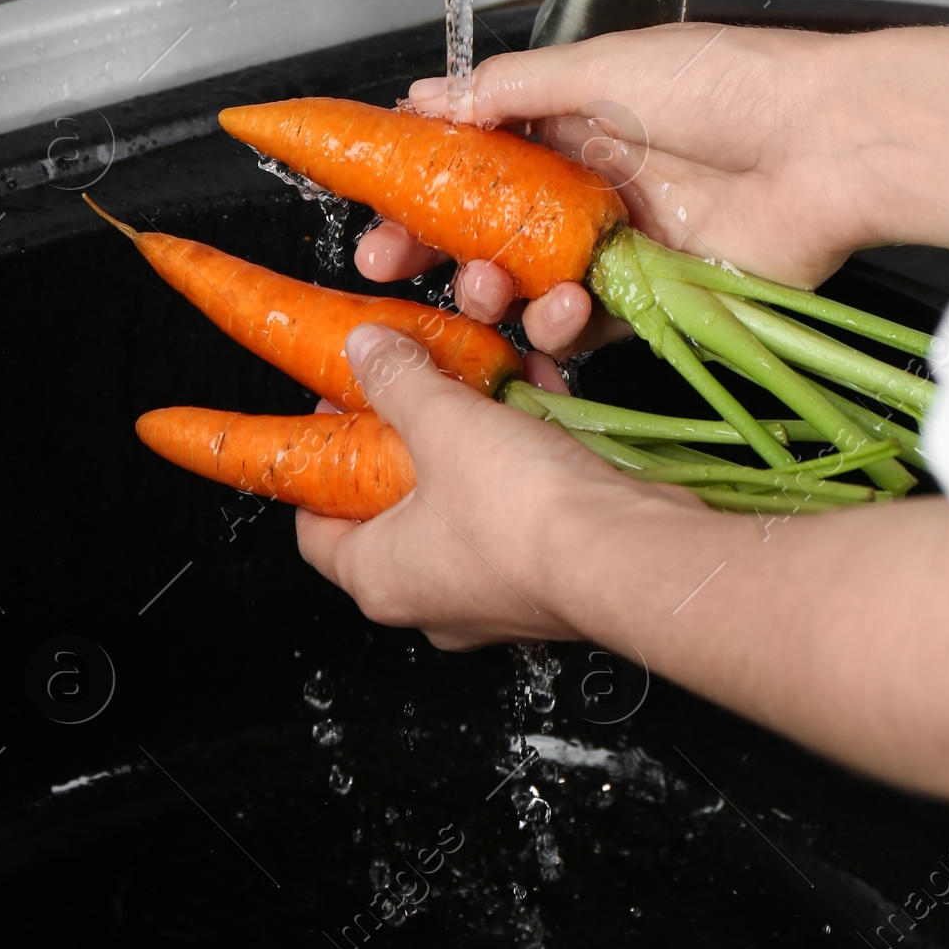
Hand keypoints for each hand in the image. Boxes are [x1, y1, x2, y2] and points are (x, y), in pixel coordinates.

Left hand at [300, 340, 948, 836]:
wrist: (633, 556)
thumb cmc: (523, 512)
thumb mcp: (442, 421)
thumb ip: (398, 380)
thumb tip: (363, 349)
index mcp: (382, 577)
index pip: (314, 529)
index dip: (314, 464)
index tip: (328, 409)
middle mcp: (435, 599)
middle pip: (394, 506)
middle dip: (406, 439)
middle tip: (409, 384)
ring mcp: (498, 594)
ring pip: (466, 500)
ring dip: (475, 436)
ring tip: (483, 379)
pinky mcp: (554, 575)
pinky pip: (524, 503)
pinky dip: (527, 451)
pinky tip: (543, 396)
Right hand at [356, 22, 948, 355]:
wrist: (833, 148)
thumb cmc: (737, 86)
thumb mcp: (607, 64)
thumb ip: (513, 88)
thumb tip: (433, 95)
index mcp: (579, 114)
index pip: (479, 149)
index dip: (424, 175)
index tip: (377, 197)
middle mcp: (595, 178)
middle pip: (489, 221)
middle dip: (433, 242)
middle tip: (390, 260)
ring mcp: (622, 239)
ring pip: (528, 277)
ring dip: (491, 287)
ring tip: (485, 287)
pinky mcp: (656, 295)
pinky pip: (585, 324)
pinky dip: (554, 330)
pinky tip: (545, 322)